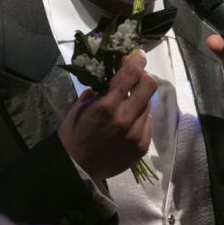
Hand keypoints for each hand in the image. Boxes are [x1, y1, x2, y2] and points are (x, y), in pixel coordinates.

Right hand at [59, 51, 157, 179]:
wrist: (76, 168)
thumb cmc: (73, 134)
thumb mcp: (79, 107)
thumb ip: (98, 91)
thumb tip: (112, 76)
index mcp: (106, 105)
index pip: (132, 73)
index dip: (137, 60)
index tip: (137, 55)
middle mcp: (125, 118)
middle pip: (150, 85)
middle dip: (144, 76)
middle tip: (136, 77)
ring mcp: (136, 133)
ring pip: (148, 104)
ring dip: (140, 99)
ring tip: (127, 103)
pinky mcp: (141, 145)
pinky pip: (147, 123)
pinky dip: (139, 117)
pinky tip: (128, 122)